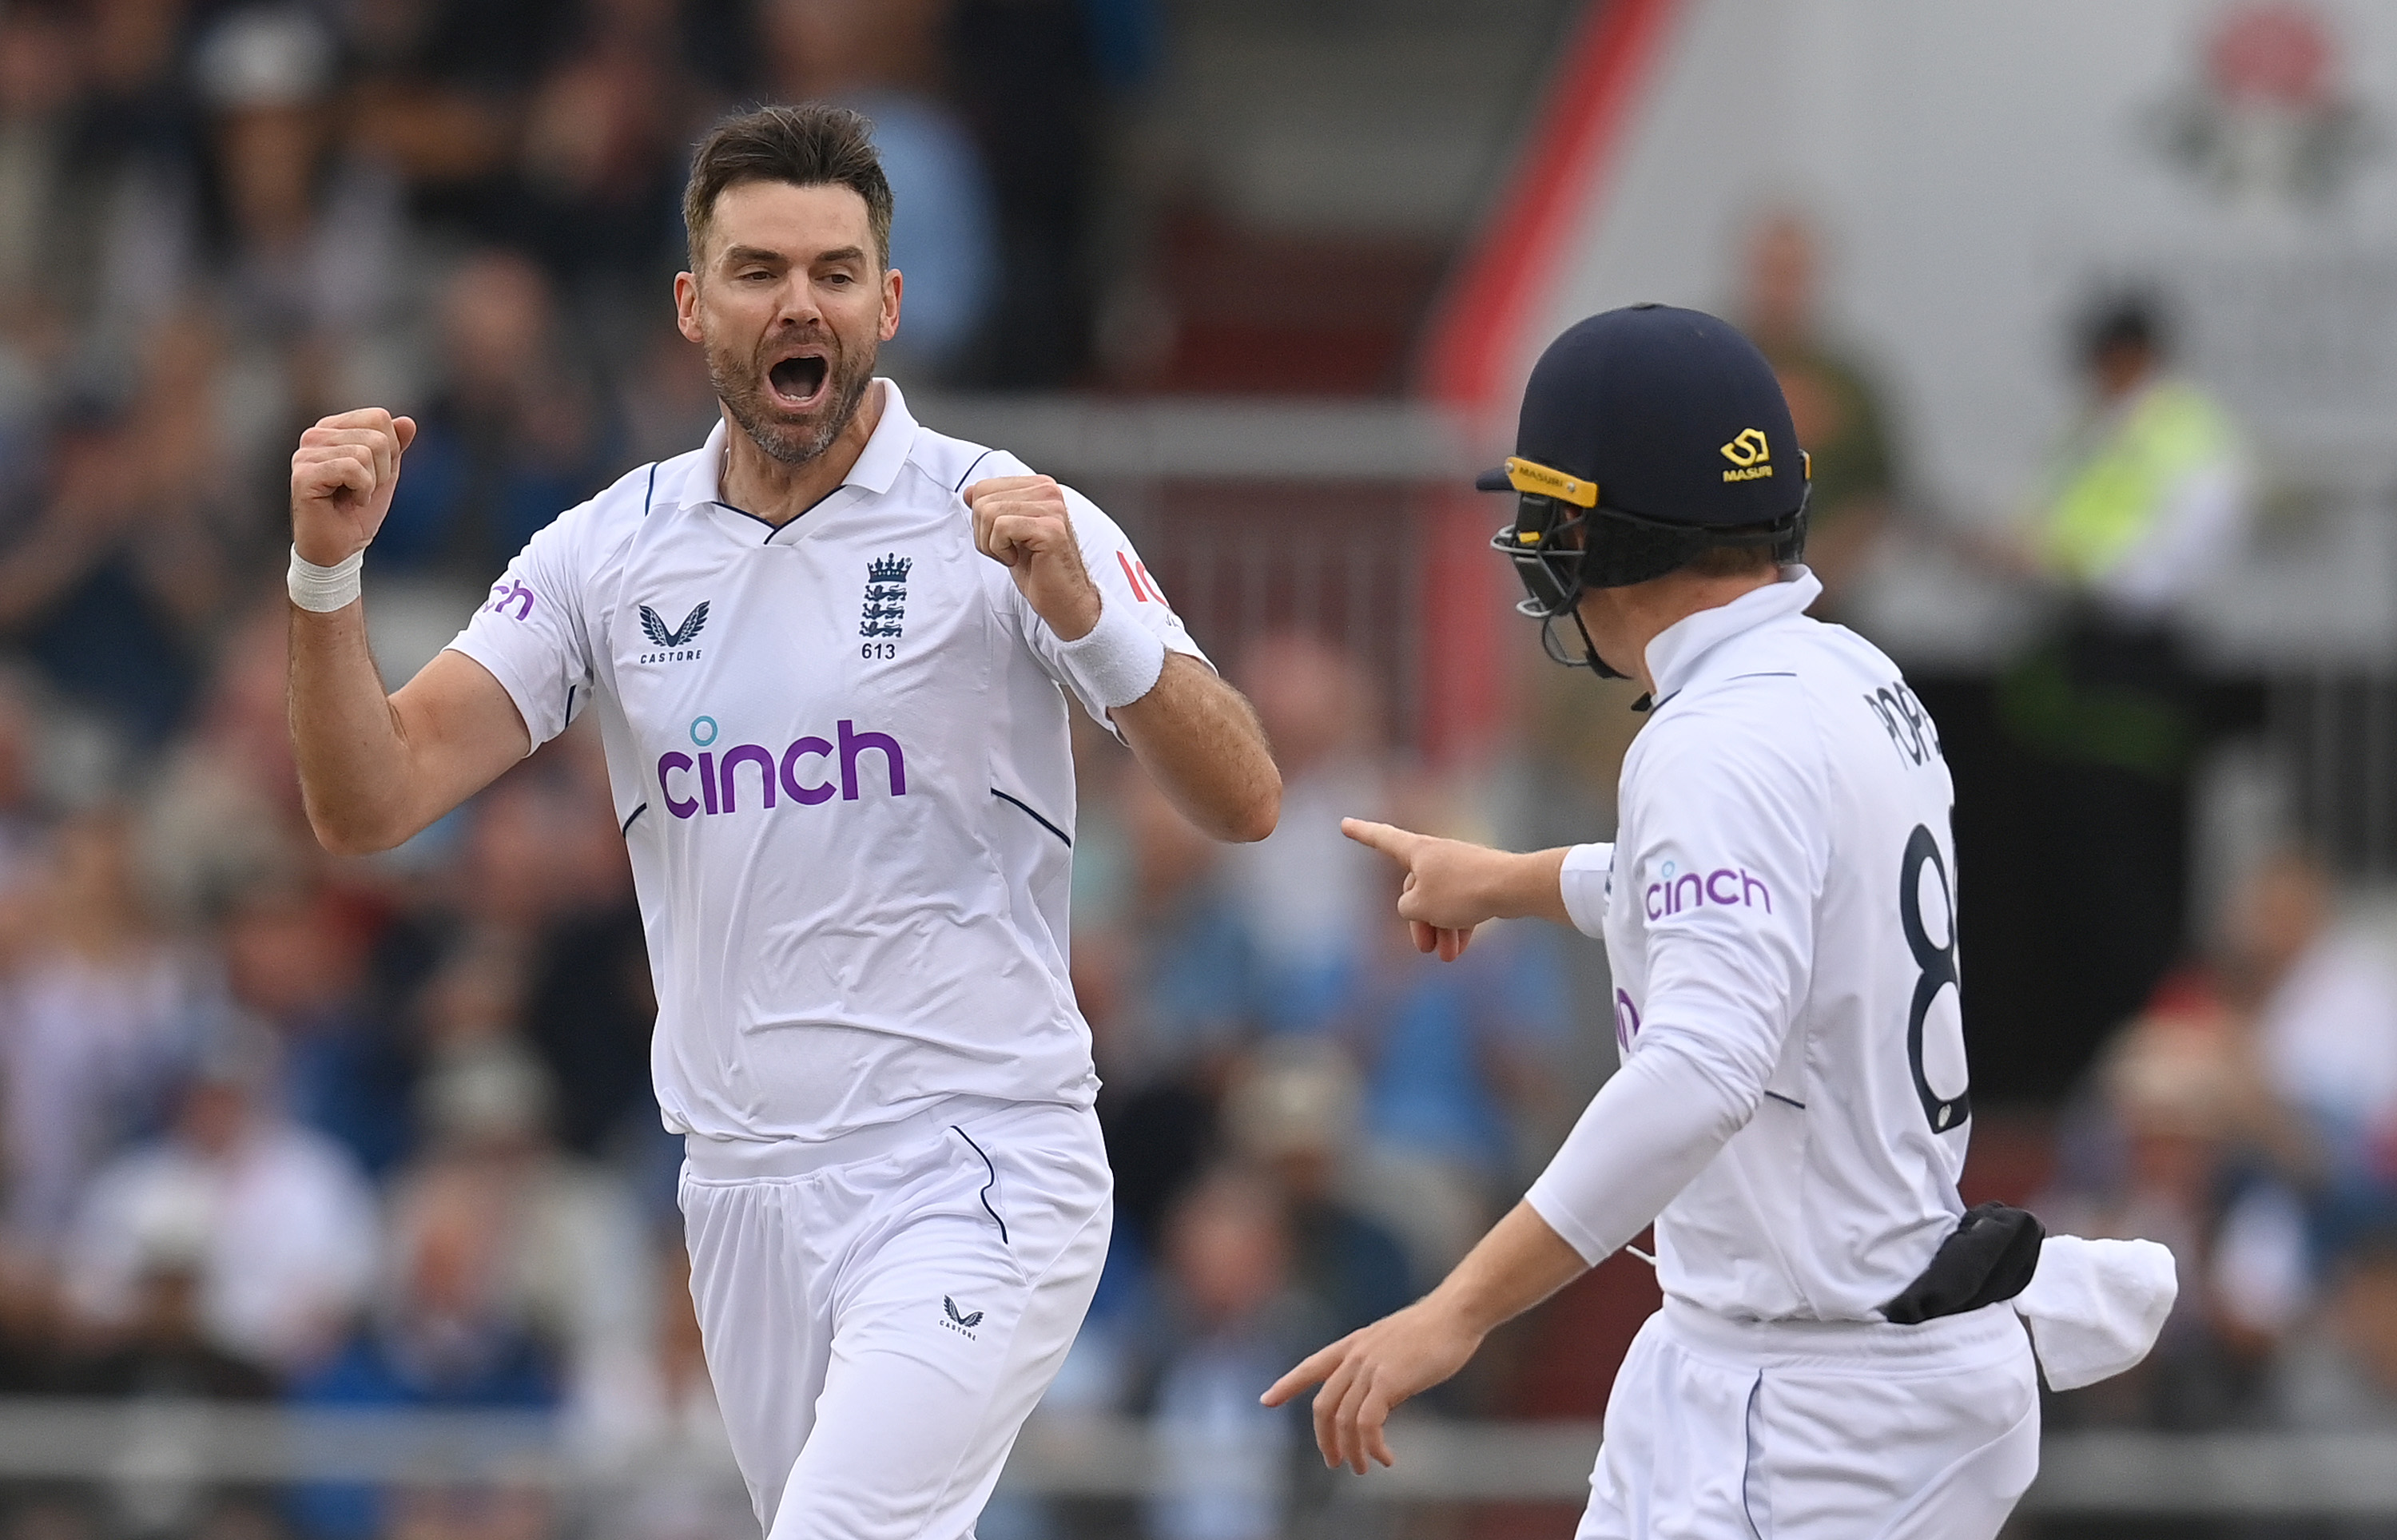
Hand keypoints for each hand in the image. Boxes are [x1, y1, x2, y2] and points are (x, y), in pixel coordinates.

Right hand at [291, 409, 416, 565]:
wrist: (340, 547)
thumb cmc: (358, 511)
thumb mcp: (386, 474)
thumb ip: (396, 446)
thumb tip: (407, 422)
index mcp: (333, 429)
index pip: (379, 417)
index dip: (390, 450)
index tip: (374, 474)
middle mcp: (315, 435)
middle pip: (377, 436)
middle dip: (383, 470)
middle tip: (364, 489)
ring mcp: (305, 453)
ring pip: (365, 453)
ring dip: (371, 483)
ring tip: (354, 496)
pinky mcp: (303, 474)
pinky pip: (352, 468)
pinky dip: (362, 490)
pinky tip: (348, 502)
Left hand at [966, 475, 1100, 639]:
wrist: (1062, 598)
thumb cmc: (1038, 568)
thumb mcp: (1007, 532)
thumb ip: (991, 507)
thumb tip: (969, 493)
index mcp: (1038, 486)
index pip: (984, 487)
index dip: (981, 519)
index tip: (1004, 538)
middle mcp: (1048, 491)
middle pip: (983, 499)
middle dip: (984, 533)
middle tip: (1007, 550)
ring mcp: (1051, 508)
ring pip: (989, 513)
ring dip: (991, 544)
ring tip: (1013, 555)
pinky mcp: (1050, 528)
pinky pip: (1001, 528)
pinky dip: (1000, 550)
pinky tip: (1017, 558)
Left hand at [1261, 1296, 1483, 1472]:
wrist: (1455, 1314)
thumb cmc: (1435, 1331)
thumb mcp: (1395, 1349)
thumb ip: (1379, 1374)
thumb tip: (1376, 1409)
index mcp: (1353, 1345)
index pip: (1311, 1366)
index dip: (1287, 1385)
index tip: (1266, 1401)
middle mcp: (1354, 1355)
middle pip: (1323, 1406)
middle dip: (1325, 1440)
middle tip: (1335, 1463)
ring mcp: (1368, 1367)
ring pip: (1344, 1420)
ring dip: (1351, 1451)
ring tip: (1363, 1468)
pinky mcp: (1387, 1380)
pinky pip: (1368, 1423)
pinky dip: (1372, 1446)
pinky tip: (1385, 1457)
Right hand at [1342, 818, 1525, 961]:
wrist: (1513, 887)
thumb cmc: (1462, 892)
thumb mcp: (1419, 906)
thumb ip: (1406, 906)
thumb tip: (1415, 906)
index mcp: (1417, 850)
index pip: (1382, 839)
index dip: (1361, 833)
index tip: (1344, 823)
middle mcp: (1437, 853)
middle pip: (1416, 889)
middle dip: (1420, 921)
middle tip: (1425, 949)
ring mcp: (1460, 865)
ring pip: (1441, 901)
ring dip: (1440, 930)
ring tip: (1448, 957)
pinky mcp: (1480, 879)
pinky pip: (1461, 903)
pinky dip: (1459, 924)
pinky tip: (1462, 948)